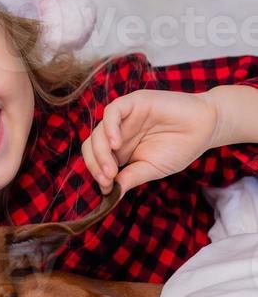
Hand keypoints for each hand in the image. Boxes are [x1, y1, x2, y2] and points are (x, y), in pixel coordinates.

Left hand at [81, 88, 218, 196]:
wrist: (205, 127)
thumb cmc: (180, 148)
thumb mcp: (152, 168)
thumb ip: (131, 177)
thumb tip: (111, 195)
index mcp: (120, 149)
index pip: (96, 158)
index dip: (96, 173)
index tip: (106, 189)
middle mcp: (118, 132)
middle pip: (92, 145)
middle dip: (95, 165)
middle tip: (107, 180)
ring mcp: (124, 117)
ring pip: (98, 131)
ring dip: (100, 152)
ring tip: (111, 169)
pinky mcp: (133, 102)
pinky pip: (112, 111)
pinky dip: (109, 128)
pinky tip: (116, 144)